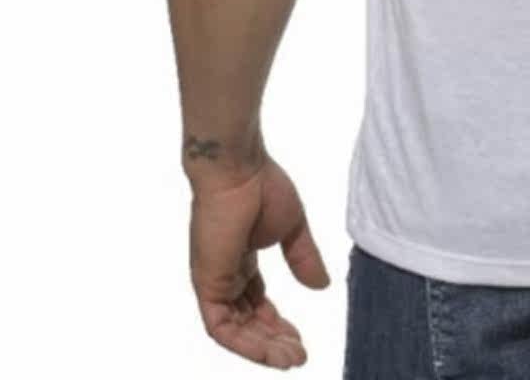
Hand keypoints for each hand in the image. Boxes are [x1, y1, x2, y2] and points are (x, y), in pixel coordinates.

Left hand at [188, 154, 330, 368]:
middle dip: (273, 341)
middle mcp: (225, 274)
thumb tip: (322, 287)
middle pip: (246, 320)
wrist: (238, 170)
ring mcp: (214, 282)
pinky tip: (272, 352)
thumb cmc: (262, 187)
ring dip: (263, 348)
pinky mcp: (207, 286)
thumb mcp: (293, 228)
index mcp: (241, 259)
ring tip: (291, 359)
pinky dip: (247, 344)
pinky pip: (223, 329)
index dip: (277, 323)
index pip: (256, 302)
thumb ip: (304, 258)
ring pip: (235, 331)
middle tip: (299, 356)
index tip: (301, 339)